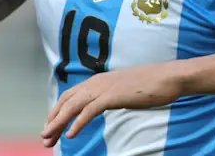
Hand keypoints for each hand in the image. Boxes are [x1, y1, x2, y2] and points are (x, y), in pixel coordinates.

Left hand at [40, 64, 188, 147]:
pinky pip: (89, 111)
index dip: (58, 111)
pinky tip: (71, 135)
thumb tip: (105, 104)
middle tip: (45, 138)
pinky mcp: (113, 95)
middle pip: (67, 101)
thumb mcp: (126, 90)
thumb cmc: (152, 84)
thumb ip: (112, 95)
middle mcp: (98, 82)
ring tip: (50, 138)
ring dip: (59, 123)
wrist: (169, 77)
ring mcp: (105, 87)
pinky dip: (77, 123)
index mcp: (100, 80)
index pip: (71, 95)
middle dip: (53, 119)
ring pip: (73, 106)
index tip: (51, 126)